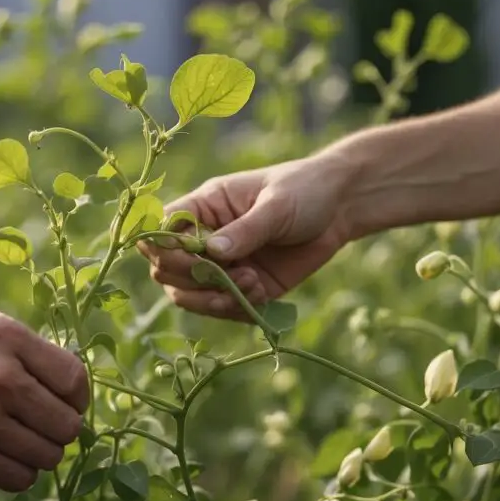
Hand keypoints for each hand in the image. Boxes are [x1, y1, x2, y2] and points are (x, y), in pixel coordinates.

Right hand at [0, 287, 88, 500]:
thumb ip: (14, 342)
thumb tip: (51, 373)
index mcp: (8, 341)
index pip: (76, 385)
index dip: (75, 397)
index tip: (60, 400)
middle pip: (64, 434)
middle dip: (55, 433)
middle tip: (33, 427)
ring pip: (34, 469)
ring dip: (25, 461)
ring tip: (4, 445)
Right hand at [138, 153, 357, 320]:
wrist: (340, 209)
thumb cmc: (304, 191)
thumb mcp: (276, 205)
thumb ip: (245, 230)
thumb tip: (211, 252)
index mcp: (203, 207)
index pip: (159, 230)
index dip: (165, 250)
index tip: (197, 259)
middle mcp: (203, 238)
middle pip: (165, 271)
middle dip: (192, 282)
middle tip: (229, 277)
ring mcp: (220, 267)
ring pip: (188, 296)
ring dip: (213, 300)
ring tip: (251, 286)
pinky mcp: (241, 288)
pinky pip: (222, 309)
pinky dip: (236, 309)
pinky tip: (261, 293)